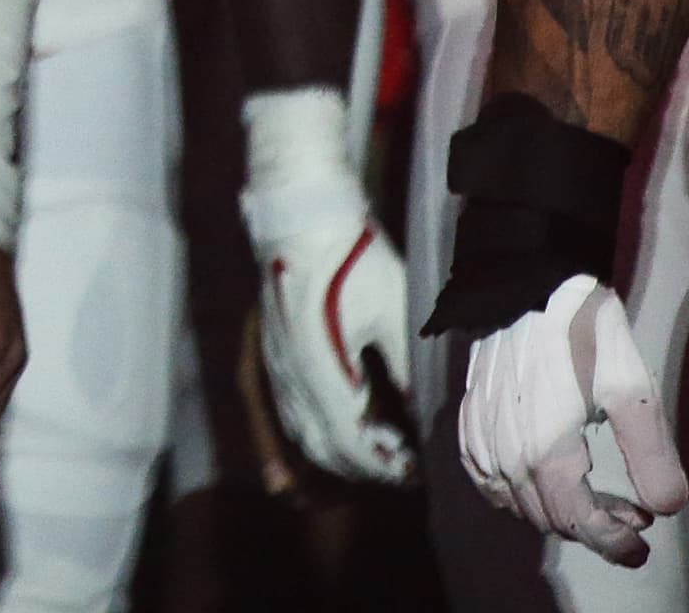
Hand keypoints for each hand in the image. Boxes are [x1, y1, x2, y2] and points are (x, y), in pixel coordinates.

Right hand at [249, 209, 414, 484]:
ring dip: (335, 459)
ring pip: (299, 437)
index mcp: (321, 365)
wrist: (300, 217)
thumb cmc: (355, 258)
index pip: (349, 442)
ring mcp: (274, 367)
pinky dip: (305, 440)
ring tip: (374, 460)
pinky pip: (282, 415)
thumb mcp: (395, 310)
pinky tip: (330, 439)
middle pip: (321, 449)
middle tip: (404, 469)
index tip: (417, 471)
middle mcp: (289, 375)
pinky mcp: (270, 357)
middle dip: (364, 469)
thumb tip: (419, 416)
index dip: (384, 466)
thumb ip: (406, 369)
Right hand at [458, 275, 685, 566]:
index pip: (579, 523)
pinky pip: (484, 477)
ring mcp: (481, 437)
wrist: (528, 279)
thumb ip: (652, 455)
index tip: (641, 547)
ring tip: (594, 493)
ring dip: (556, 511)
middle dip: (593, 526)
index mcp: (547, 450)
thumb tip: (666, 510)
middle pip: (549, 518)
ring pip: (516, 503)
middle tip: (631, 510)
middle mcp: (506, 453)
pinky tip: (537, 479)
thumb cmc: (583, 329)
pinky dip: (510, 492)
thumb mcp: (631, 388)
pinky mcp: (468, 419)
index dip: (614, 544)